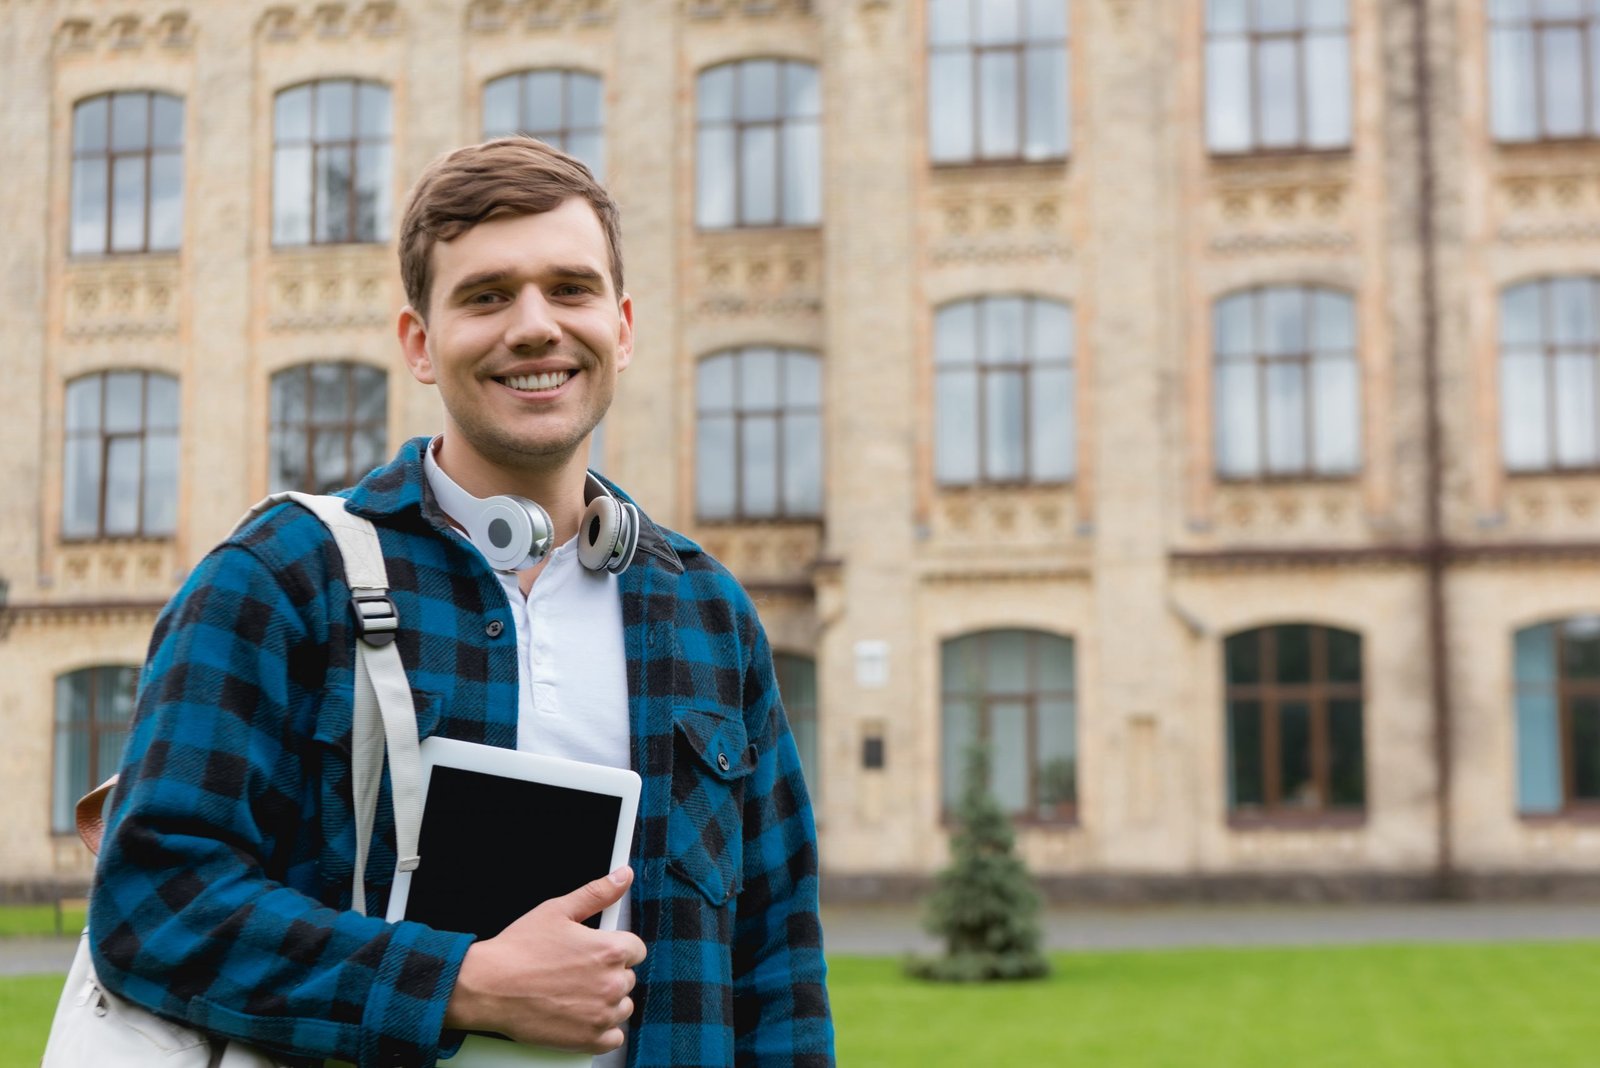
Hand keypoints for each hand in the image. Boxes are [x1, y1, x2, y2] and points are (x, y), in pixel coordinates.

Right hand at [444, 866, 646, 1052]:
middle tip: (577, 972)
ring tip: (575, 993)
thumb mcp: (558, 910)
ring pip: (622, 1007)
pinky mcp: (589, 1040)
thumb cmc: (518, 949)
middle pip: (628, 978)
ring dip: (606, 1002)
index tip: (597, 952)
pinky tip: (580, 1017)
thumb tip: (622, 876)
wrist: (488, 987)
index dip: (616, 947)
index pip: (636, 949)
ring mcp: (601, 1014)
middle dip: (608, 974)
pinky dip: (601, 1031)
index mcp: (609, 950)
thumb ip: (597, 893)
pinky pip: (614, 1038)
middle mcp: (611, 984)